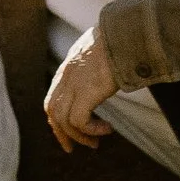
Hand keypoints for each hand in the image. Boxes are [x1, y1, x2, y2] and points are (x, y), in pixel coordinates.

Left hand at [44, 26, 120, 149]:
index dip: (58, 118)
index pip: (53, 97)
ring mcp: (75, 83)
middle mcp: (67, 75)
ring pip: (63, 120)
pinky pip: (79, 121)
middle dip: (61, 132)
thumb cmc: (122, 39)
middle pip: (52, 110)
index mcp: (70, 67)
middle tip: (72, 148)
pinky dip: (91, 130)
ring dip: (79, 136)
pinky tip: (107, 129)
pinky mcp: (86, 92)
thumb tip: (108, 72)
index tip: (69, 131)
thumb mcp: (102, 51)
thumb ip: (97, 64)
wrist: (127, 32)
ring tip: (95, 142)